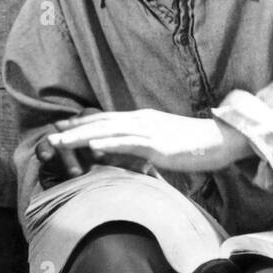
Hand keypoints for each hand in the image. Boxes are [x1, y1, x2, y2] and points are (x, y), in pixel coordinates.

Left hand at [42, 110, 249, 173]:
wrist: (221, 140)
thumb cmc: (196, 144)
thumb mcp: (165, 143)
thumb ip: (145, 146)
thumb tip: (129, 154)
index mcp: (144, 119)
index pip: (107, 119)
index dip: (83, 122)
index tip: (61, 126)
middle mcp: (142, 120)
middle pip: (101, 122)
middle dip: (74, 129)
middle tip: (51, 133)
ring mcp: (150, 130)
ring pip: (108, 131)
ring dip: (81, 136)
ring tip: (60, 142)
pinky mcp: (158, 144)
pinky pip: (128, 143)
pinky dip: (108, 143)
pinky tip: (92, 146)